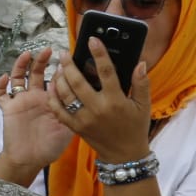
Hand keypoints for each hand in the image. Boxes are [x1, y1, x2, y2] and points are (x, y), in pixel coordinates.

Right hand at [0, 48, 74, 177]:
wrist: (30, 160)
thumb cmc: (50, 147)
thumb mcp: (68, 128)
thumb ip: (74, 112)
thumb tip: (85, 96)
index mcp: (51, 101)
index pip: (55, 79)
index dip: (59, 69)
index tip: (67, 60)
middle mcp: (36, 98)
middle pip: (37, 73)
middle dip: (41, 61)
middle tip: (48, 50)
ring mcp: (21, 102)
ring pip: (18, 78)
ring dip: (20, 65)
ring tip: (27, 55)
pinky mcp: (8, 109)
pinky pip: (0, 95)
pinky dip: (0, 85)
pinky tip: (5, 78)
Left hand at [50, 37, 152, 162]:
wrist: (123, 155)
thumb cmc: (135, 127)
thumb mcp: (143, 105)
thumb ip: (141, 83)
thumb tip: (140, 63)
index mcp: (115, 100)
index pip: (106, 71)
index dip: (99, 53)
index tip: (93, 40)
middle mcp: (97, 108)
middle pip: (78, 81)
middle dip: (69, 64)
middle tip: (64, 53)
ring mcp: (83, 119)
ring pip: (65, 94)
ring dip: (59, 78)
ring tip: (59, 67)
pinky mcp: (75, 127)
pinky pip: (58, 110)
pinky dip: (53, 97)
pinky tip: (52, 86)